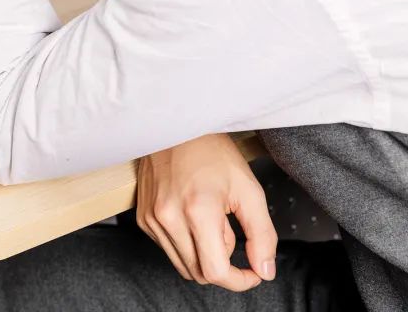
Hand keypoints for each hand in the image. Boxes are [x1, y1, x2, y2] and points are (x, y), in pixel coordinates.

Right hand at [136, 134, 277, 291]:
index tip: (252, 273)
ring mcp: (151, 219)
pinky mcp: (143, 217)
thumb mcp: (249, 190)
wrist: (175, 126)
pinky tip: (192, 216)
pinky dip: (186, 244)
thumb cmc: (212, 152)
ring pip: (183, 265)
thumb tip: (264, 271)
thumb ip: (262, 235)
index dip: (239, 281)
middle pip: (199, 273)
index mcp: (197, 210)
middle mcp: (168, 218)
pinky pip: (169, 249)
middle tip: (230, 230)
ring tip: (211, 221)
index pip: (215, 272)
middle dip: (222, 263)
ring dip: (203, 254)